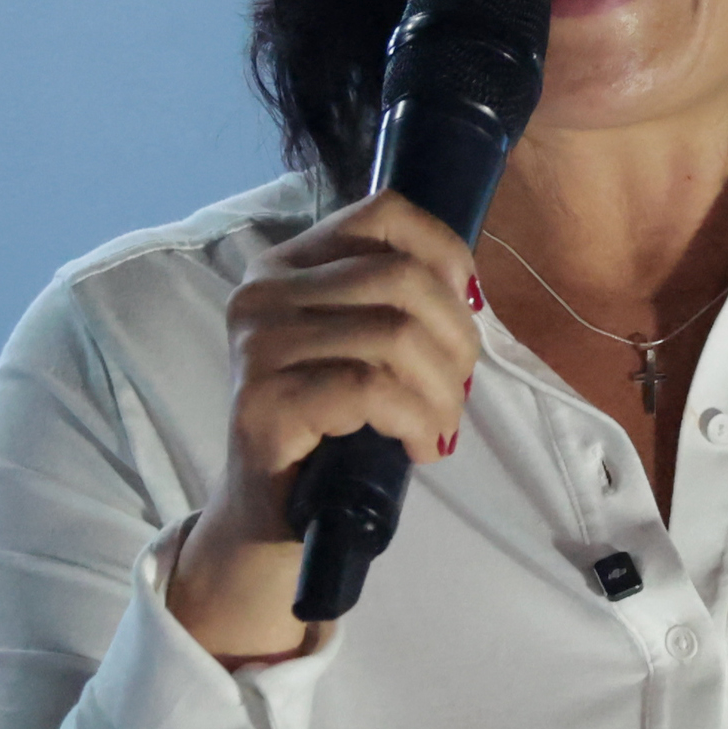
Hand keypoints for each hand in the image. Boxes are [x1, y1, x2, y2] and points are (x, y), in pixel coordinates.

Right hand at [165, 190, 482, 660]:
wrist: (271, 515)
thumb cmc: (330, 428)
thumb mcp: (363, 346)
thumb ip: (398, 303)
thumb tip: (469, 292)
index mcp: (286, 264)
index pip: (382, 213)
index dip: (446, 252)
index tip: (470, 306)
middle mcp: (261, 292)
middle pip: (400, 280)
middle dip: (455, 339)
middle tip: (458, 391)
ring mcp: (257, 347)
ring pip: (394, 336)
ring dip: (442, 391)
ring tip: (439, 427)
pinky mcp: (265, 402)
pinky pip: (371, 389)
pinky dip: (416, 419)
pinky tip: (420, 445)